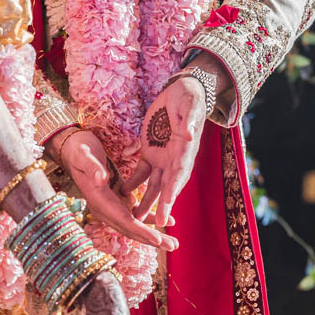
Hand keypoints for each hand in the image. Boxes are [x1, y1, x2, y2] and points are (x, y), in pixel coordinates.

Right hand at [47, 127, 176, 250]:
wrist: (73, 149)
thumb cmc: (79, 150)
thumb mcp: (84, 155)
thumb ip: (92, 167)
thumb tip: (101, 178)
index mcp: (99, 201)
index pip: (123, 220)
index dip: (140, 231)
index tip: (157, 239)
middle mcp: (105, 208)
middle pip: (131, 229)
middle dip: (152, 240)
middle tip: (173, 247)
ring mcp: (112, 206)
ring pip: (134, 225)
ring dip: (154, 235)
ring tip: (173, 244)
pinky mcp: (118, 200)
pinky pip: (135, 215)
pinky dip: (150, 220)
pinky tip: (168, 222)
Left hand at [122, 76, 206, 229]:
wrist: (181, 91)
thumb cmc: (189, 97)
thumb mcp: (191, 104)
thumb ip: (190, 120)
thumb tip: (189, 136)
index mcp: (185, 150)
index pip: (179, 173)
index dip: (173, 190)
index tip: (168, 205)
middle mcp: (175, 159)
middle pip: (168, 185)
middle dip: (162, 205)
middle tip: (157, 223)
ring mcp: (162, 157)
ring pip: (153, 184)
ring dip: (146, 201)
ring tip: (136, 218)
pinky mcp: (150, 152)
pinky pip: (141, 171)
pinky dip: (133, 183)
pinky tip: (124, 193)